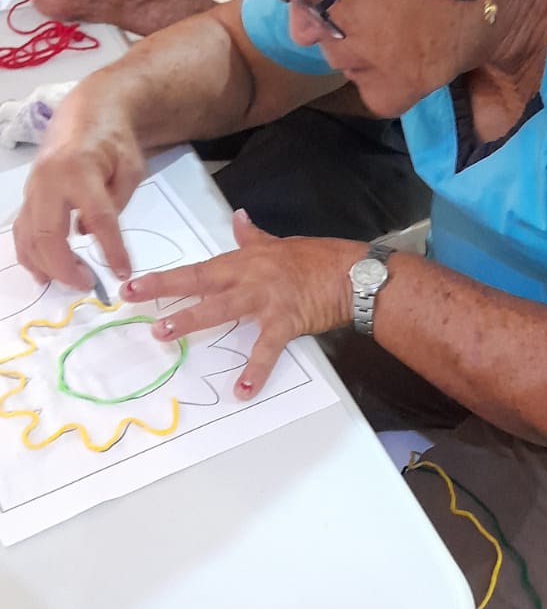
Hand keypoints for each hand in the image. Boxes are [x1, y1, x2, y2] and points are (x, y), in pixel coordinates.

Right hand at [13, 81, 144, 287]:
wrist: (86, 115)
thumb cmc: (114, 142)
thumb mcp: (130, 167)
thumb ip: (117, 202)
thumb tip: (90, 234)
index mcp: (79, 169)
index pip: (97, 217)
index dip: (110, 249)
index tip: (122, 272)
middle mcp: (48, 180)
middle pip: (49, 233)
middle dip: (66, 266)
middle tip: (88, 284)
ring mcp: (33, 188)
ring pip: (29, 236)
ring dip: (45, 266)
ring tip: (69, 283)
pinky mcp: (28, 196)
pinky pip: (22, 231)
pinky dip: (29, 255)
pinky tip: (42, 273)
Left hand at [126, 210, 360, 395]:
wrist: (351, 273)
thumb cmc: (316, 257)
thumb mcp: (278, 243)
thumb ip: (252, 236)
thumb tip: (237, 218)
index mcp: (243, 261)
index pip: (197, 270)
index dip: (165, 278)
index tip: (133, 286)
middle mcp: (248, 278)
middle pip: (200, 283)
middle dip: (165, 291)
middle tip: (133, 301)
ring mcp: (265, 299)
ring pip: (222, 309)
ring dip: (192, 321)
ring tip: (165, 334)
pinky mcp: (285, 321)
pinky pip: (266, 348)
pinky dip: (255, 370)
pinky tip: (242, 389)